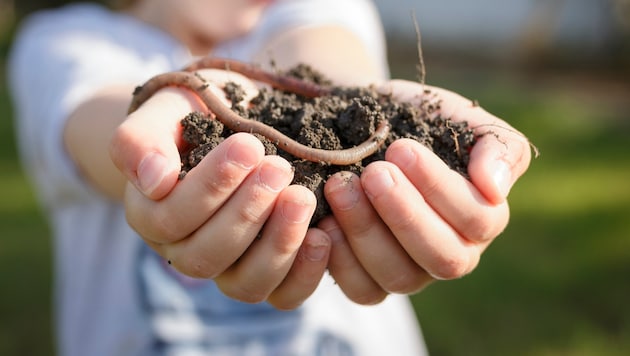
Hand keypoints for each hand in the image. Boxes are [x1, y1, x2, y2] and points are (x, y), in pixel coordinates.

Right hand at [109, 70, 330, 308]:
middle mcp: (185, 250)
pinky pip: (283, 295)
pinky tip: (324, 234)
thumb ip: (141, 140)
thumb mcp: (163, 110)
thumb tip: (155, 180)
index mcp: (152, 214)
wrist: (231, 120)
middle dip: (247, 212)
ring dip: (277, 244)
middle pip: (207, 256)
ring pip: (245, 284)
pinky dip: (305, 272)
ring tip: (301, 198)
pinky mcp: (268, 273)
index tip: (249, 145)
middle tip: (279, 168)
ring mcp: (228, 267)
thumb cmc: (195, 112)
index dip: (212, 186)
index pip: (172, 218)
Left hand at [319, 80, 531, 303]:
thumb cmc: (419, 119)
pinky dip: (341, 260)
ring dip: (366, 232)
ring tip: (340, 186)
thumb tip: (494, 189)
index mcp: (482, 218)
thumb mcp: (462, 118)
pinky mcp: (370, 280)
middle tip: (372, 172)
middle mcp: (452, 252)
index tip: (400, 148)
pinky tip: (324, 222)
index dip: (437, 187)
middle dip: (404, 214)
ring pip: (399, 278)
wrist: (366, 122)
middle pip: (443, 258)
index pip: (476, 219)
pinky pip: (362, 290)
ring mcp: (411, 271)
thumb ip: (497, 148)